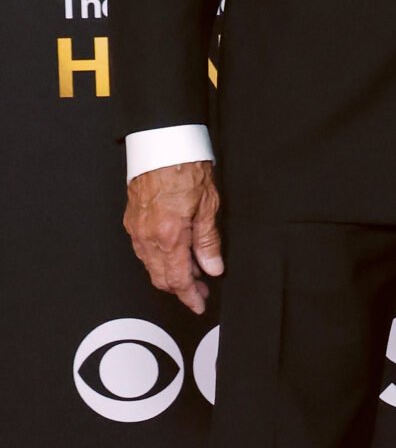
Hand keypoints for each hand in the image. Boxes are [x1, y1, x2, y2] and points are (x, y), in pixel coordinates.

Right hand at [123, 160, 222, 313]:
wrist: (162, 143)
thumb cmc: (187, 167)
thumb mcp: (209, 204)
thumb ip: (208, 241)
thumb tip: (212, 269)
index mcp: (170, 235)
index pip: (179, 279)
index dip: (190, 296)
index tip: (199, 304)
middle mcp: (148, 237)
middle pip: (161, 278)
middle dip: (181, 289)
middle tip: (200, 289)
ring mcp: (136, 229)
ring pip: (150, 266)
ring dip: (170, 274)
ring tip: (192, 270)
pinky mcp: (131, 220)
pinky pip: (143, 250)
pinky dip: (158, 258)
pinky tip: (173, 252)